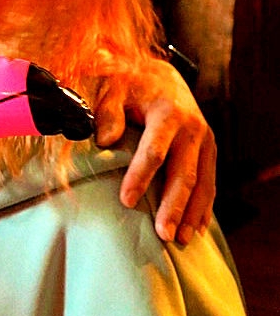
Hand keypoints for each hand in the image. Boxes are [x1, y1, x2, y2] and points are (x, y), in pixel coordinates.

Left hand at [93, 59, 214, 244]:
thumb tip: (105, 140)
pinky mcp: (210, 151)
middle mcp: (192, 128)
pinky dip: (204, 207)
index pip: (154, 151)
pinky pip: (210, 182)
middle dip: (173, 206)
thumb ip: (108, 113)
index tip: (127, 201)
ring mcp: (206, 141)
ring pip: (202, 183)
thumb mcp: (115, 90)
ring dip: (192, 213)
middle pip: (183, 173)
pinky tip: (197, 229)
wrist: (165, 75)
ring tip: (180, 240)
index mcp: (168, 112)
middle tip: (163, 234)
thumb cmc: (133, 85)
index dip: (140, 177)